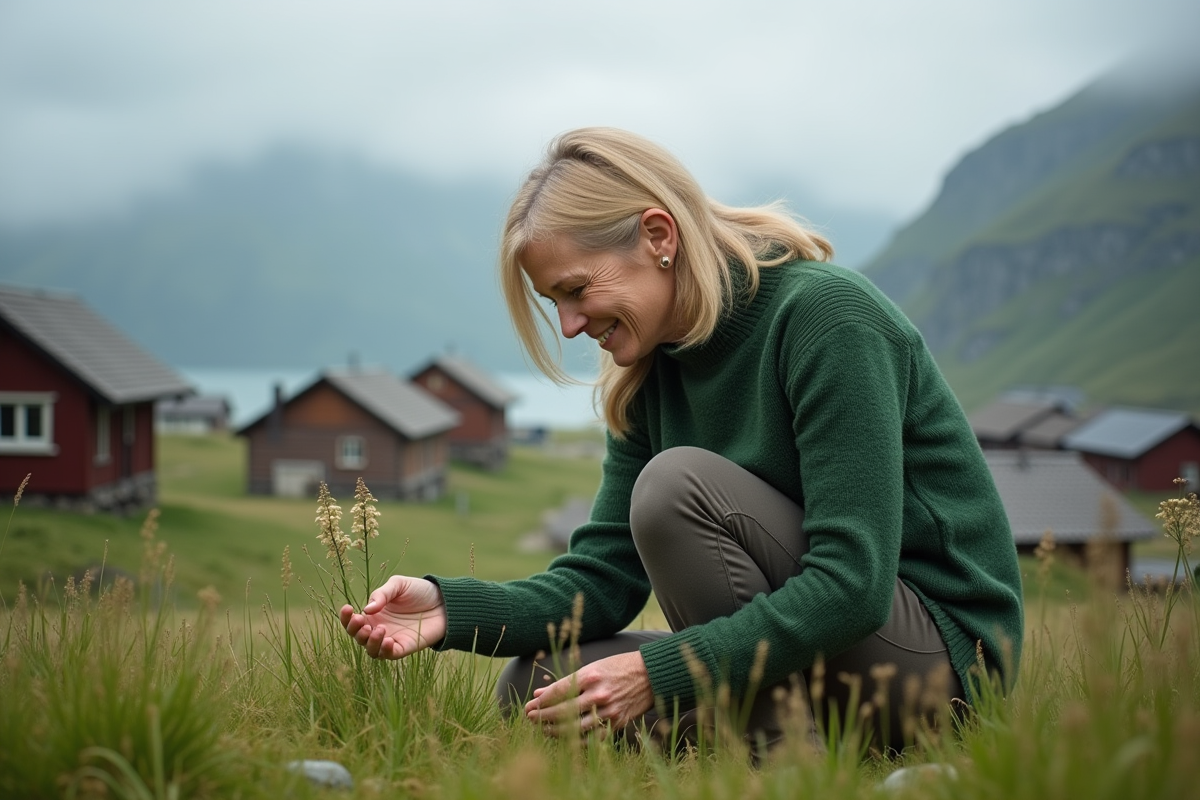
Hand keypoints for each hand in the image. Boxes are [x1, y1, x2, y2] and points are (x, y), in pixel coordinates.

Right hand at [339, 575, 446, 658]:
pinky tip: (389, 640)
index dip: (346, 617)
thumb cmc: (420, 591)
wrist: (445, 600)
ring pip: (371, 650)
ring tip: (380, 629)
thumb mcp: (399, 586)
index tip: (347, 608)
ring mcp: (391, 639)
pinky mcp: (405, 647)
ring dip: (370, 642)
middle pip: (358, 637)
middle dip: (355, 631)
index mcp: (375, 613)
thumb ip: (382, 594)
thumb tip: (366, 609)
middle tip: (363, 621)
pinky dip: (386, 650)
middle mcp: (379, 628)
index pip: (353, 620)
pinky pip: (390, 655)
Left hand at [523, 651, 653, 736]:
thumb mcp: (592, 667)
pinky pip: (592, 738)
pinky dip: (576, 741)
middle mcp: (598, 694)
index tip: (530, 706)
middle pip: (563, 711)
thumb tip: (539, 693)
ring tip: (543, 729)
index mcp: (591, 676)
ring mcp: (608, 710)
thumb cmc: (619, 667)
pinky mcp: (617, 722)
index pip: (558, 692)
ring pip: (575, 727)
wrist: (650, 675)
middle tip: (530, 718)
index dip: (541, 702)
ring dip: (555, 730)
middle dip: (543, 716)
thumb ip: (566, 681)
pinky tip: (565, 739)